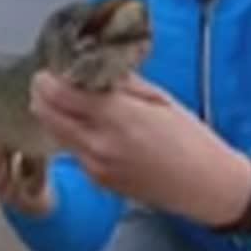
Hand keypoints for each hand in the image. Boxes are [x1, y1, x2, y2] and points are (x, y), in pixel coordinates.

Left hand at [30, 70, 250, 226]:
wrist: (206, 186)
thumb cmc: (192, 141)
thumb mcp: (161, 99)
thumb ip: (123, 83)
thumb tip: (95, 65)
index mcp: (119, 118)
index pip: (61, 93)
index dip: (51, 76)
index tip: (56, 64)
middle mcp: (100, 144)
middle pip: (46, 113)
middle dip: (44, 92)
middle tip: (53, 78)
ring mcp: (95, 166)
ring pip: (54, 132)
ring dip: (54, 112)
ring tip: (70, 97)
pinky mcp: (98, 180)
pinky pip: (72, 150)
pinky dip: (72, 132)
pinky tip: (91, 124)